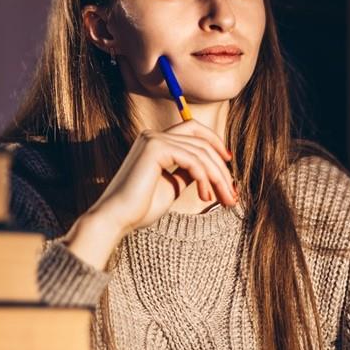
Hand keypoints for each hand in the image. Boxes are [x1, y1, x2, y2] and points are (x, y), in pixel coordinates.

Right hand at [63, 120, 235, 268]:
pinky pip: (192, 160)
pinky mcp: (154, 148)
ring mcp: (153, 139)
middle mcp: (153, 136)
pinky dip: (204, 178)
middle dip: (221, 168)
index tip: (229, 163)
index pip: (193, 130)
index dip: (215, 142)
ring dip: (218, 177)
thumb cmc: (141, 208)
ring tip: (224, 199)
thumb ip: (188, 172)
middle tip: (232, 193)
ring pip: (201, 152)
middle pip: (201, 141)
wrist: (117, 220)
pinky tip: (206, 196)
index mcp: (156, 142)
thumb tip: (209, 167)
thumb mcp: (173, 186)